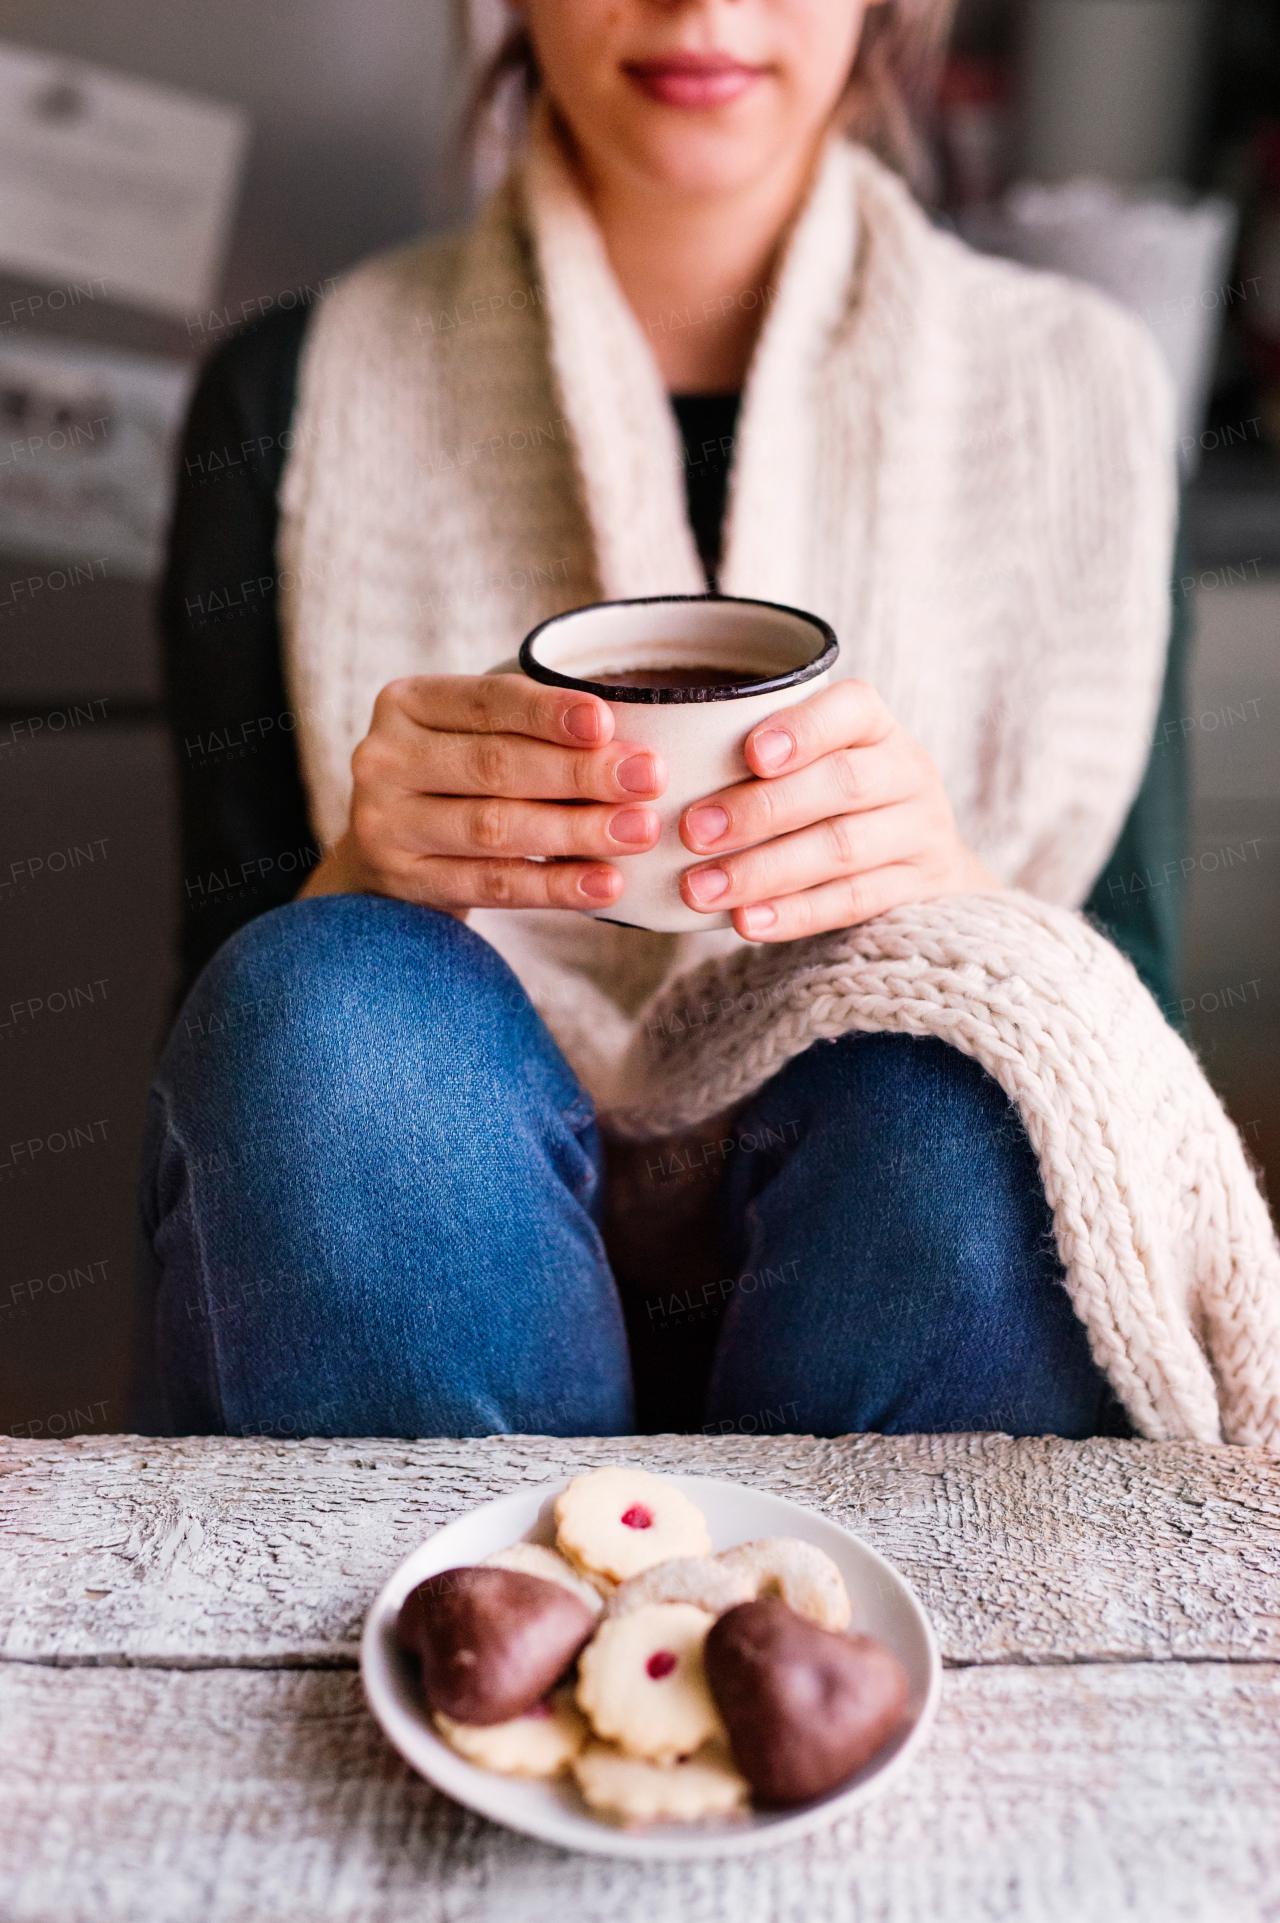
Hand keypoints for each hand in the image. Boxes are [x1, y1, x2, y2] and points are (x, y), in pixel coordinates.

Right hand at [298, 673, 665, 914]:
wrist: (386, 857)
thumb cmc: (457, 781)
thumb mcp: (475, 737)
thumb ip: (531, 731)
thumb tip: (630, 748)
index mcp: (407, 702)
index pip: (487, 701)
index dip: (548, 712)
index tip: (608, 722)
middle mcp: (383, 758)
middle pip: (495, 765)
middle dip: (581, 773)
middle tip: (649, 778)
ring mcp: (384, 824)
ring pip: (495, 827)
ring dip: (577, 831)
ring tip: (640, 831)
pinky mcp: (403, 882)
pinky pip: (492, 885)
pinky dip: (554, 886)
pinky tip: (605, 884)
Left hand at [677, 680, 998, 940]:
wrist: (923, 867)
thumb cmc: (835, 805)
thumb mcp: (814, 767)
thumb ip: (756, 761)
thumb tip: (648, 774)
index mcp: (876, 728)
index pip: (852, 709)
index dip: (802, 729)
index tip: (749, 756)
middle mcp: (907, 772)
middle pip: (841, 784)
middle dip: (761, 810)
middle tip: (693, 832)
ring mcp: (920, 832)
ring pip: (842, 847)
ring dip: (764, 870)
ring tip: (700, 890)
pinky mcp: (920, 888)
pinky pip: (854, 902)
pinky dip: (795, 914)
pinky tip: (745, 923)